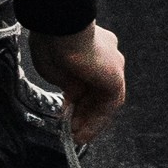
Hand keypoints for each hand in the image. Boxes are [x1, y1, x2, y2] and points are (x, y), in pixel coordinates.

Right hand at [29, 23, 125, 144]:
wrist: (61, 29)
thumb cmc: (52, 42)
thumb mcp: (54, 67)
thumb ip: (67, 83)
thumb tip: (74, 96)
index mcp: (91, 45)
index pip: (86, 78)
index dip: (75, 98)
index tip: (65, 112)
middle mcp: (106, 54)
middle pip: (96, 90)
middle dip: (83, 112)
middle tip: (71, 130)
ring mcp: (112, 66)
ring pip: (104, 99)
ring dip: (90, 120)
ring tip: (77, 138)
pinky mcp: (115, 78)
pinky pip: (109, 105)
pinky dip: (97, 121)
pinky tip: (84, 133)